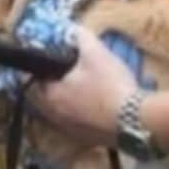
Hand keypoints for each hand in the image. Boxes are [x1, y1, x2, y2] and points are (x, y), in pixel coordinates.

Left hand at [30, 26, 139, 147]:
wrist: (136, 121)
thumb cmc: (110, 85)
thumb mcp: (96, 54)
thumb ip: (82, 38)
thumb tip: (73, 29)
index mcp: (51, 96)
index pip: (32, 81)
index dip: (40, 69)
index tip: (49, 62)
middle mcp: (55, 117)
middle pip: (45, 99)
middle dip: (54, 85)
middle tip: (67, 73)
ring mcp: (70, 131)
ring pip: (61, 112)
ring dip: (67, 101)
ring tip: (82, 88)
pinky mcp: (87, 139)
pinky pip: (77, 123)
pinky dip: (81, 114)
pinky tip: (96, 106)